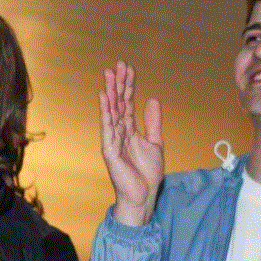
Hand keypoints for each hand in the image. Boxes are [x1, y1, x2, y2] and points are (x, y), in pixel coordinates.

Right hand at [100, 61, 163, 225]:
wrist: (143, 195)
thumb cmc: (147, 174)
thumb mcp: (156, 142)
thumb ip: (153, 122)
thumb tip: (152, 100)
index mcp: (129, 130)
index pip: (127, 102)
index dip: (128, 85)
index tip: (129, 68)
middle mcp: (119, 132)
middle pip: (118, 103)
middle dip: (118, 83)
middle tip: (118, 64)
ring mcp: (112, 140)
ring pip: (111, 111)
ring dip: (110, 92)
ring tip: (109, 74)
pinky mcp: (109, 150)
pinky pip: (107, 127)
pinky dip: (105, 112)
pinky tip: (104, 98)